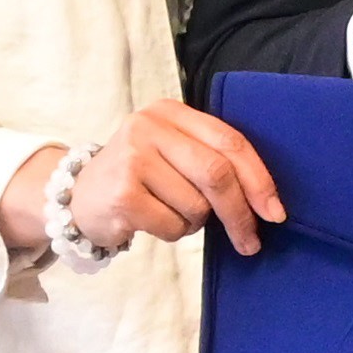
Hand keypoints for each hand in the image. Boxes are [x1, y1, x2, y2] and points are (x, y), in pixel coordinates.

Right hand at [76, 104, 288, 258]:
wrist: (77, 195)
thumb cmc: (139, 176)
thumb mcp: (171, 151)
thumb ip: (211, 159)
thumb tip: (266, 202)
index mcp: (170, 112)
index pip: (229, 142)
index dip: (258, 179)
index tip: (275, 211)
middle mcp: (149, 127)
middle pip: (217, 173)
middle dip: (240, 212)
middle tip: (251, 240)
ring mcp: (133, 158)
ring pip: (196, 205)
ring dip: (196, 222)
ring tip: (172, 213)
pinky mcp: (122, 193)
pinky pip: (173, 225)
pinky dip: (173, 232)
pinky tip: (152, 221)